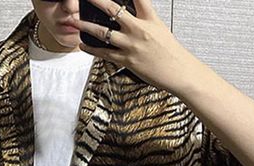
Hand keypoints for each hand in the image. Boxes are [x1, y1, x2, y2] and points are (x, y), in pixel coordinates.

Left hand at [68, 0, 201, 94]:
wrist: (178, 71)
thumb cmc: (170, 53)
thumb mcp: (159, 28)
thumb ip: (144, 19)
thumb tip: (131, 15)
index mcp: (149, 18)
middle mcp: (138, 29)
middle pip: (113, 9)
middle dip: (97, 1)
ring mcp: (131, 45)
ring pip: (103, 32)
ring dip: (86, 26)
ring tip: (75, 22)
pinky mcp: (127, 60)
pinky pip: (104, 53)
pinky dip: (92, 49)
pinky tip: (83, 45)